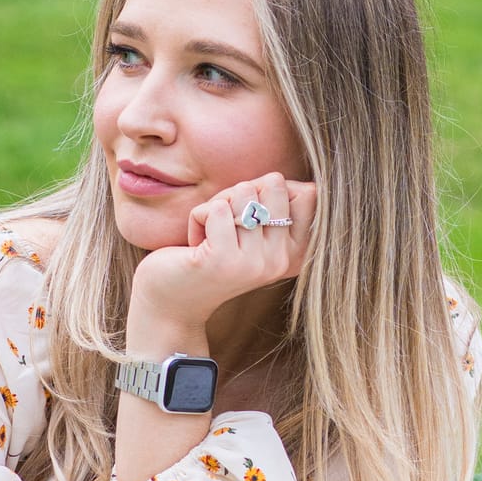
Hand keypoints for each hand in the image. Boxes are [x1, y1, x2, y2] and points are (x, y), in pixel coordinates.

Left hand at [127, 171, 317, 344]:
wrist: (172, 301)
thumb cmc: (211, 250)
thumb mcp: (252, 227)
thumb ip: (271, 201)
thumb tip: (276, 179)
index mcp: (296, 253)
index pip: (309, 194)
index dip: (271, 188)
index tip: (249, 214)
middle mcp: (282, 261)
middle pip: (273, 185)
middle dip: (241, 193)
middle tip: (224, 223)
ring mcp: (254, 263)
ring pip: (243, 192)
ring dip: (217, 205)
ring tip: (210, 234)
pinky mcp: (224, 260)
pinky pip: (217, 207)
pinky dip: (199, 216)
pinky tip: (196, 243)